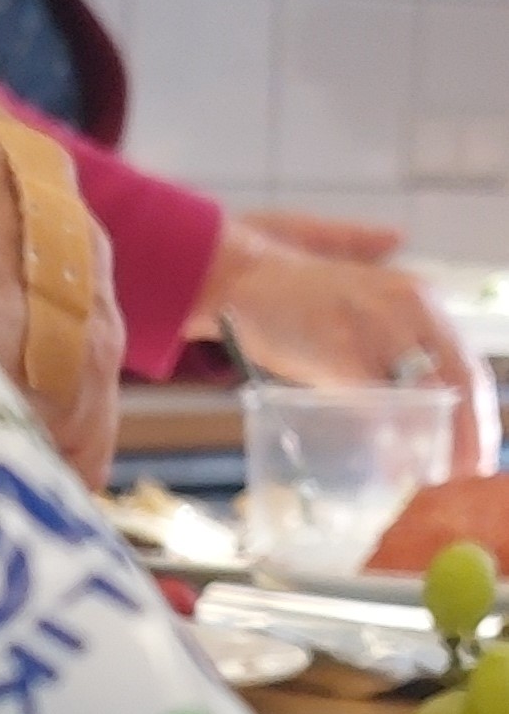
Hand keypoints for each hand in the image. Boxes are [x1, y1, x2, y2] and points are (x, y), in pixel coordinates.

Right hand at [193, 219, 500, 477]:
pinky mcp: (342, 355)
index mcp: (415, 294)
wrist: (233, 272)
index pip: (466, 361)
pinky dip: (392, 442)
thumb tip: (396, 239)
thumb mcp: (345, 266)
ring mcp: (376, 331)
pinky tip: (396, 466)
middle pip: (458, 381)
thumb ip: (376, 263)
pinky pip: (380, 408)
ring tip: (436, 474)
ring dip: (436, 443)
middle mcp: (407, 307)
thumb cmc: (282, 277)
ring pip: (425, 398)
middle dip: (468, 434)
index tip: (481, 444)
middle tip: (469, 470)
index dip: (479, 409)